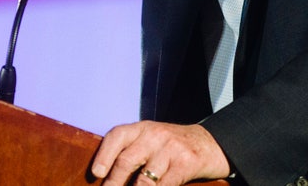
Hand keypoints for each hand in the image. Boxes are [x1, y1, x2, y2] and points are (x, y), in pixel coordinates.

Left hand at [91, 121, 230, 184]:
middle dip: (114, 182)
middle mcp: (155, 135)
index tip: (97, 173)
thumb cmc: (172, 147)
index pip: (117, 136)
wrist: (210, 144)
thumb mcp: (152, 140)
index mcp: (142, 128)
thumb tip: (106, 175)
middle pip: (127, 160)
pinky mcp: (186, 164)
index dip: (104, 154)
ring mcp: (171, 149)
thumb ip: (132, 151)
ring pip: (144, 180)